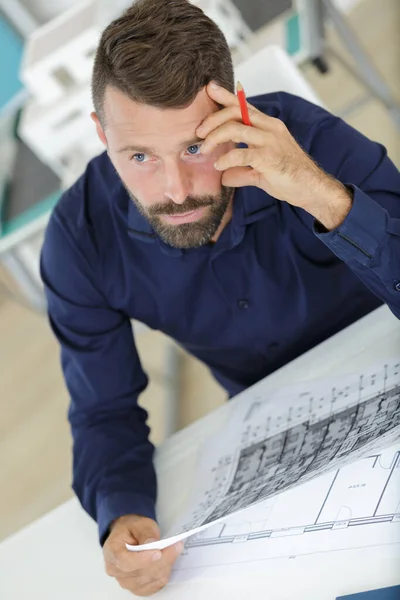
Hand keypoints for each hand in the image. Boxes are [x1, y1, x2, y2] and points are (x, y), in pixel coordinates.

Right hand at [103, 514, 183, 596]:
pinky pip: (155, 585)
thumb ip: (145, 533)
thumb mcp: (138, 523)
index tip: (158, 553)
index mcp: (112, 552)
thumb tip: (152, 544)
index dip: (142, 559)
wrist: (128, 537)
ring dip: (166, 565)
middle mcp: (116, 571)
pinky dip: (164, 573)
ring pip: (150, 579)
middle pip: (141, 572)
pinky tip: (168, 561)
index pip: (125, 562)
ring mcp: (126, 582)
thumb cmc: (132, 529)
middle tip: (176, 546)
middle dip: (162, 559)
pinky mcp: (138, 588)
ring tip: (174, 549)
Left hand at [197, 82, 351, 229]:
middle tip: (199, 132)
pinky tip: (219, 167)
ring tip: (204, 150)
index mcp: (269, 126)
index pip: (244, 106)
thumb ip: (241, 170)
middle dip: (213, 120)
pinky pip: (241, 154)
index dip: (226, 96)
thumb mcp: (261, 170)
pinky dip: (226, 160)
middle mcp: (269, 128)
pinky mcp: (269, 158)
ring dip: (215, 138)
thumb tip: (224, 176)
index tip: (210, 88)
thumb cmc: (289, 177)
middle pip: (235, 113)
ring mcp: (270, 141)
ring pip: (235, 129)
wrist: (311, 188)